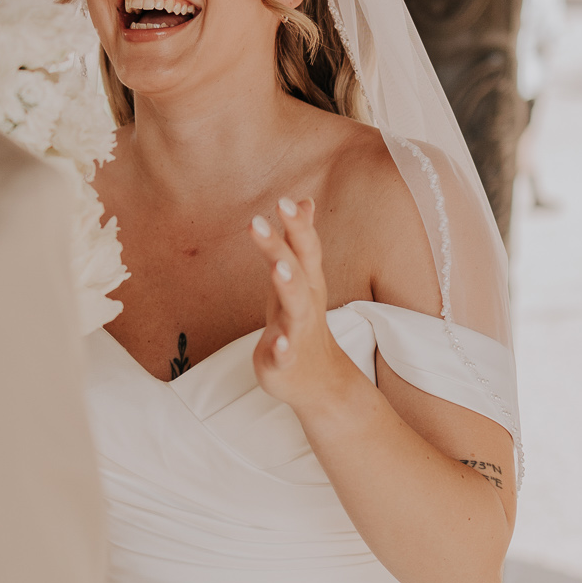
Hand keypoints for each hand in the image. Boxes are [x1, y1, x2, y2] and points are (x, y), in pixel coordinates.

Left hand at [249, 198, 351, 413]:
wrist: (320, 382)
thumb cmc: (302, 324)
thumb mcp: (300, 278)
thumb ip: (298, 240)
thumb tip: (302, 201)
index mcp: (306, 283)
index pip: (304, 248)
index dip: (295, 225)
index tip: (283, 200)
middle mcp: (305, 303)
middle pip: (298, 269)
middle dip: (282, 244)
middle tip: (261, 219)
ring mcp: (297, 332)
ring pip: (295, 307)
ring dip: (288, 286)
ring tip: (277, 267)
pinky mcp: (286, 361)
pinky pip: (286, 354)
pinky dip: (283, 347)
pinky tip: (277, 342)